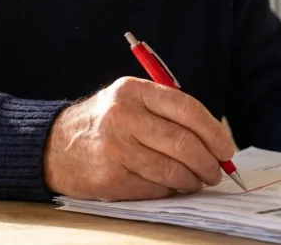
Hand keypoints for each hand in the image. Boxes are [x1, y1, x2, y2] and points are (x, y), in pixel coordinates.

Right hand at [43, 77, 234, 201]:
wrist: (54, 146)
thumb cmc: (104, 123)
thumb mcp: (130, 101)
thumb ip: (167, 111)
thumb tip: (213, 140)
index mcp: (134, 91)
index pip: (187, 109)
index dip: (214, 132)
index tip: (226, 148)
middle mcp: (123, 117)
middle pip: (183, 143)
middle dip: (209, 161)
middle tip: (217, 170)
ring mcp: (115, 149)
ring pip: (172, 170)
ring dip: (192, 180)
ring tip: (197, 180)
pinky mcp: (110, 177)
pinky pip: (154, 188)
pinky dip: (170, 190)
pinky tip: (172, 186)